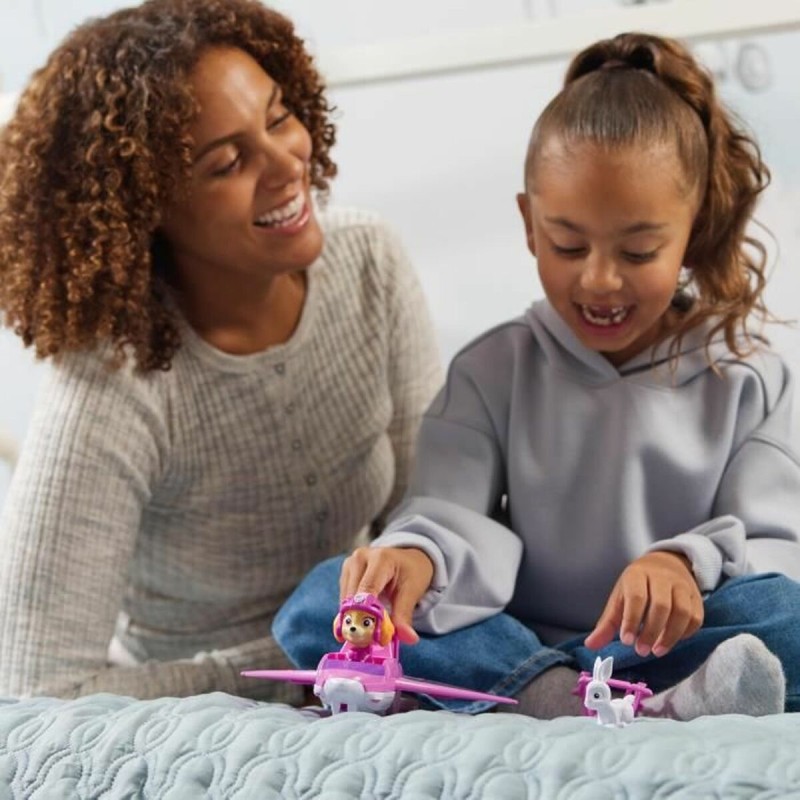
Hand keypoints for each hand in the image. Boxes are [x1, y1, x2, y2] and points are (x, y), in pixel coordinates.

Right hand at [340, 546, 433, 644]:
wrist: (407, 560)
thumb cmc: (411, 572)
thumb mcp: (413, 591)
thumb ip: (405, 615)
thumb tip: (408, 638)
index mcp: (380, 558)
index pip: (368, 588)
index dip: (366, 613)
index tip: (369, 637)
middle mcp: (361, 558)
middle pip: (353, 596)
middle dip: (359, 620)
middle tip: (368, 641)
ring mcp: (350, 564)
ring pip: (345, 600)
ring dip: (354, 618)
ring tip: (368, 632)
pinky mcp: (345, 574)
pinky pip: (344, 600)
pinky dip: (352, 613)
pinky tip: (363, 620)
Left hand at [584, 551, 703, 656]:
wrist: (665, 563)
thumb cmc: (637, 585)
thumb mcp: (619, 598)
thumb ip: (607, 623)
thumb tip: (590, 645)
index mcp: (637, 574)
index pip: (636, 597)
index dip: (631, 620)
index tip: (627, 641)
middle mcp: (662, 578)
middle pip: (661, 605)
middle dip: (651, 631)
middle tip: (642, 651)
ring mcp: (682, 586)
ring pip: (682, 612)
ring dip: (671, 635)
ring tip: (657, 651)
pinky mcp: (696, 596)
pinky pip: (696, 617)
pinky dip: (686, 633)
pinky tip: (673, 641)